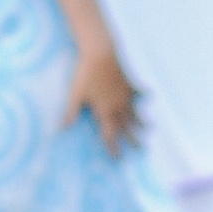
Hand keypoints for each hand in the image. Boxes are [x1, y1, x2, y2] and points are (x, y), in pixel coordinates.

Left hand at [65, 38, 142, 154]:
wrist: (101, 53)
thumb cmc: (85, 73)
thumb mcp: (75, 93)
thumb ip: (70, 112)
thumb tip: (62, 128)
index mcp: (104, 110)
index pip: (110, 134)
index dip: (113, 147)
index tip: (118, 158)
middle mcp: (118, 105)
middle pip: (127, 127)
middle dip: (133, 139)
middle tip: (140, 149)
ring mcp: (125, 95)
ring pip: (135, 112)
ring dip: (142, 121)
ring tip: (150, 129)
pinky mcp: (129, 83)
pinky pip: (138, 90)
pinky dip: (144, 93)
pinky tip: (150, 94)